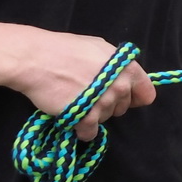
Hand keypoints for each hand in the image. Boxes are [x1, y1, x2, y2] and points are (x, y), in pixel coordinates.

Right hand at [14, 32, 156, 142]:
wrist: (35, 59)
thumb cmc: (65, 49)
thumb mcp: (99, 47)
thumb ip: (116, 64)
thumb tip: (124, 75)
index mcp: (128, 68)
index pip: (146, 94)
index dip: (134, 97)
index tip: (123, 97)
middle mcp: (120, 86)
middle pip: (123, 108)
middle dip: (108, 104)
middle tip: (88, 93)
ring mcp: (104, 103)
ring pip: (106, 119)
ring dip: (93, 115)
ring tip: (76, 100)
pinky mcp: (85, 118)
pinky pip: (90, 133)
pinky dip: (81, 130)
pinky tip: (72, 117)